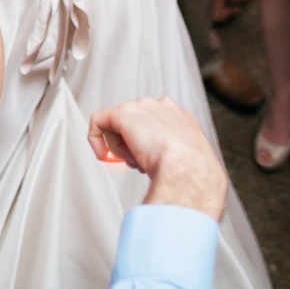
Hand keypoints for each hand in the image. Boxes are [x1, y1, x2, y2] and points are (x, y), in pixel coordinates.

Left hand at [89, 97, 228, 220]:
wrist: (189, 171)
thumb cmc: (194, 177)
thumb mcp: (194, 167)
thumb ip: (182, 164)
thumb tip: (173, 181)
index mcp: (183, 119)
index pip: (157, 126)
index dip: (149, 145)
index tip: (148, 163)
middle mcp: (163, 108)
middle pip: (138, 124)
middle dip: (134, 146)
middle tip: (140, 165)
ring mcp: (143, 108)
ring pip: (120, 125)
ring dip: (122, 148)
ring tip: (135, 164)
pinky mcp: (123, 113)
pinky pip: (98, 120)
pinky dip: (95, 139)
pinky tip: (102, 156)